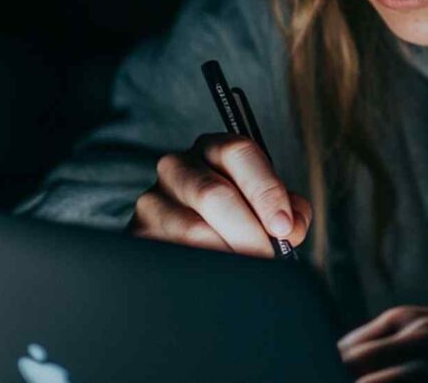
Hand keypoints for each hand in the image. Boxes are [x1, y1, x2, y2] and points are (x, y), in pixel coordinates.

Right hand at [126, 132, 311, 256]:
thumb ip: (289, 210)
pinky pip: (171, 256)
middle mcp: (178, 167)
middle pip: (213, 193)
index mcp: (214, 149)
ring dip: (227, 256)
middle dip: (248, 232)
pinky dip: (203, 271)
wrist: (187, 242)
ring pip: (192, 230)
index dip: (265, 191)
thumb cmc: (237, 217)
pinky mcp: (137, 235)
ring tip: (247, 273)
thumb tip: (291, 228)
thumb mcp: (266, 205)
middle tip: (268, 259)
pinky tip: (219, 280)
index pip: (238, 152)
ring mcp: (152, 200)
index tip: (283, 227)